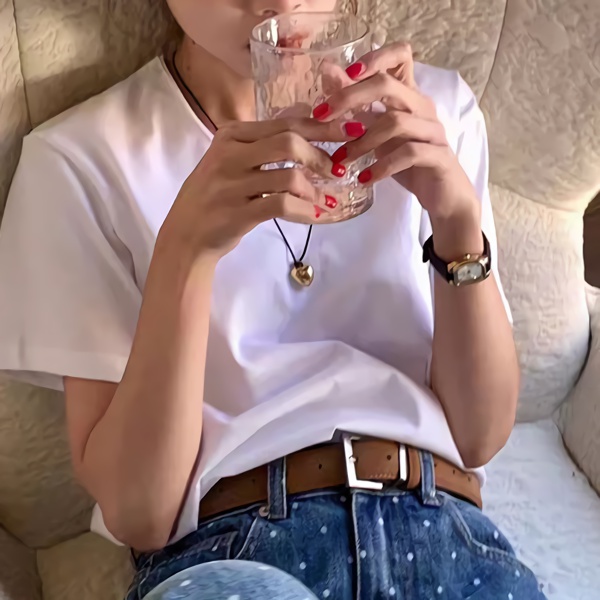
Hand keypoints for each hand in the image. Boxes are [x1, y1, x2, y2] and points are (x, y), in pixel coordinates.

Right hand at [160, 118, 351, 262]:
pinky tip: (314, 214)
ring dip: (314, 189)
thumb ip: (262, 144)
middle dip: (320, 156)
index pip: (284, 123)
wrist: (186, 234)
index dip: (321, 126)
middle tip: (337, 169)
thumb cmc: (215, 195)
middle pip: (289, 143)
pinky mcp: (238, 213)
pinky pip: (281, 205)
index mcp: (231, 135)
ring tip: (325, 198)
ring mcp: (232, 184)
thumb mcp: (231, 160)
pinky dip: (304, 210)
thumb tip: (310, 127)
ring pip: (288, 176)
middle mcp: (229, 154)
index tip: (348, 130)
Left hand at [313, 43, 481, 231]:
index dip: (373, 58)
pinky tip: (364, 179)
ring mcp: (433, 131)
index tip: (344, 75)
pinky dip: (381, 167)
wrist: (443, 197)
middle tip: (321, 116)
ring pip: (395, 122)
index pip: (400, 55)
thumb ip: (357, 109)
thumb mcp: (377, 135)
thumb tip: (327, 75)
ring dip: (361, 141)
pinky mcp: (438, 157)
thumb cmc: (408, 164)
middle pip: (387, 85)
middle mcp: (423, 107)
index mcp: (409, 97)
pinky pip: (408, 154)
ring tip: (341, 159)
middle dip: (349, 98)